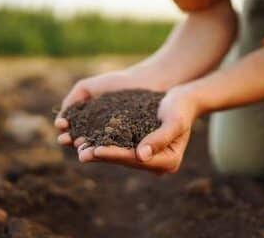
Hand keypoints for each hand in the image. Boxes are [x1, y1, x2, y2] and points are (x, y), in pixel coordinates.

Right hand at [54, 68, 164, 146]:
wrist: (146, 81)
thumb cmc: (118, 83)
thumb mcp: (87, 87)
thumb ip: (72, 100)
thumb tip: (60, 120)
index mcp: (91, 125)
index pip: (75, 133)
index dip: (67, 133)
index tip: (62, 130)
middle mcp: (103, 136)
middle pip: (85, 143)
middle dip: (75, 143)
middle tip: (67, 141)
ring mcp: (118, 142)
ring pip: (100, 149)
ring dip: (88, 151)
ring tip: (81, 148)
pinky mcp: (134, 145)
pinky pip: (120, 149)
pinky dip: (109, 150)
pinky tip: (99, 148)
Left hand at [77, 85, 200, 174]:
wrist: (183, 100)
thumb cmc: (181, 108)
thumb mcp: (174, 121)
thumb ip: (160, 138)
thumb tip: (141, 156)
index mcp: (168, 161)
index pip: (136, 159)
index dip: (115, 155)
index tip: (96, 150)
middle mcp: (157, 163)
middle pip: (125, 160)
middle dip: (102, 156)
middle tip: (81, 154)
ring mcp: (148, 157)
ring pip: (120, 156)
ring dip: (99, 152)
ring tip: (79, 149)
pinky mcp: (140, 147)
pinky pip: (119, 147)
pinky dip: (104, 143)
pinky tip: (87, 140)